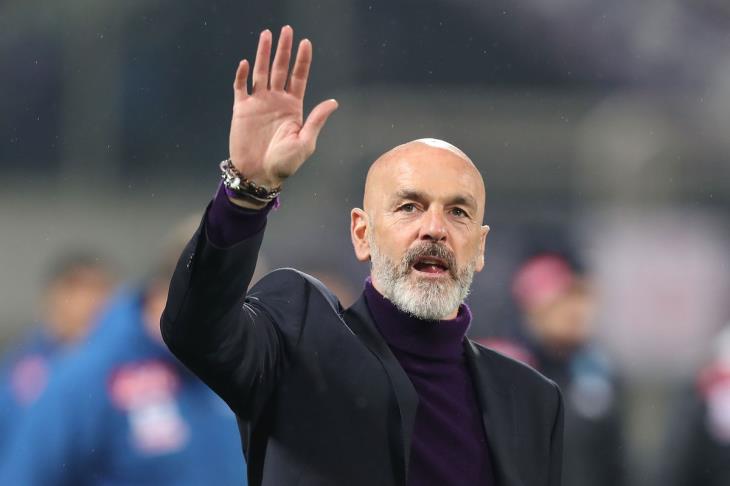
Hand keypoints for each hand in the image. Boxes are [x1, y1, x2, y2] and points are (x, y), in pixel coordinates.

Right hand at [229, 26, 337, 189]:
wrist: (259, 175)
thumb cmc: (285, 163)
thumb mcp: (305, 142)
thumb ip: (316, 120)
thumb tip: (333, 102)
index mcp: (293, 107)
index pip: (298, 77)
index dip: (302, 60)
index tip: (306, 43)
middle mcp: (276, 101)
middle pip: (280, 69)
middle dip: (284, 50)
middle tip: (287, 30)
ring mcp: (258, 103)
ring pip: (261, 72)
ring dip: (263, 54)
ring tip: (267, 35)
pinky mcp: (241, 110)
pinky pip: (240, 87)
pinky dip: (241, 75)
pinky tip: (245, 63)